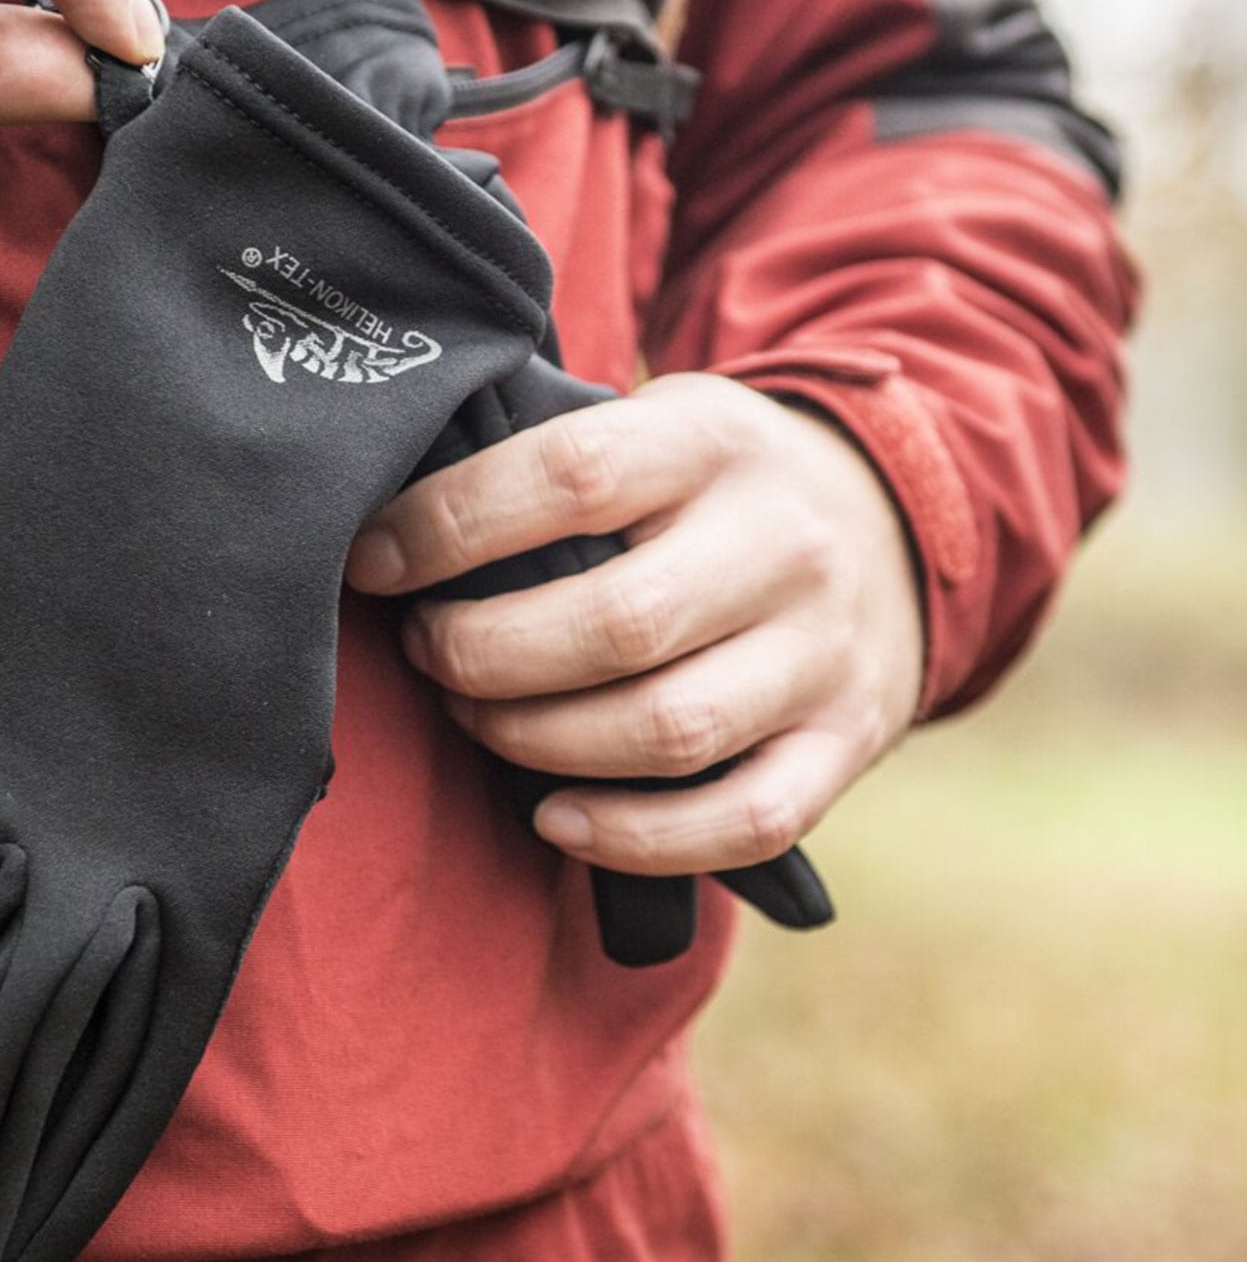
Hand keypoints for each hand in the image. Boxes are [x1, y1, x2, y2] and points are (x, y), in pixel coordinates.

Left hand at [346, 373, 925, 875]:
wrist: (889, 512)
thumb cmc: (705, 479)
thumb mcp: (648, 423)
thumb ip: (547, 464)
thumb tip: (388, 531)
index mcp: (713, 442)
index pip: (569, 477)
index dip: (450, 527)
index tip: (372, 562)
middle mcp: (783, 543)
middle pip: (613, 625)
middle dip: (482, 654)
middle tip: (425, 651)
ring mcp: (824, 651)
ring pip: (669, 730)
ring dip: (538, 742)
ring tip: (473, 716)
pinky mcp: (847, 743)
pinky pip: (743, 821)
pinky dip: (636, 838)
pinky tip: (554, 818)